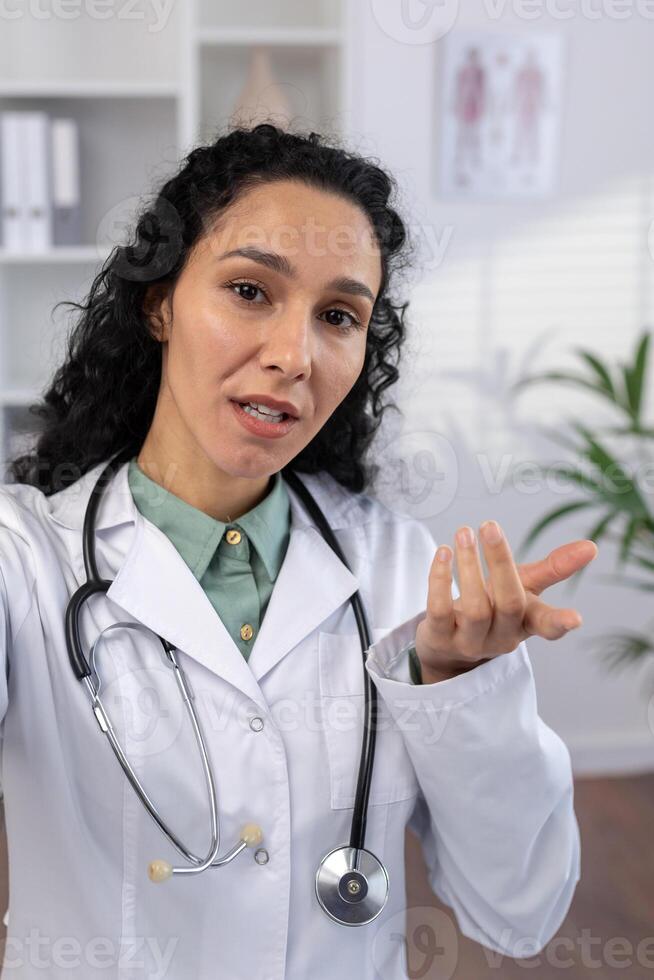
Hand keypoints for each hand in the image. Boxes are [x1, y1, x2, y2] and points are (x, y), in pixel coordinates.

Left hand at [415, 521, 598, 683]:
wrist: (450, 648)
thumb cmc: (494, 609)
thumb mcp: (525, 589)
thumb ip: (554, 569)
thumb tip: (592, 547)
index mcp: (526, 623)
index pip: (546, 626)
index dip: (560, 623)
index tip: (575, 619)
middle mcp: (501, 637)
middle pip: (508, 603)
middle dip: (500, 563)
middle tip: (490, 525)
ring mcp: (470, 642)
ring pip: (475, 608)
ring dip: (468, 566)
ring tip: (464, 533)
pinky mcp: (440, 639)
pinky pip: (439, 610)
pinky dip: (439, 579)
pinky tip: (443, 552)